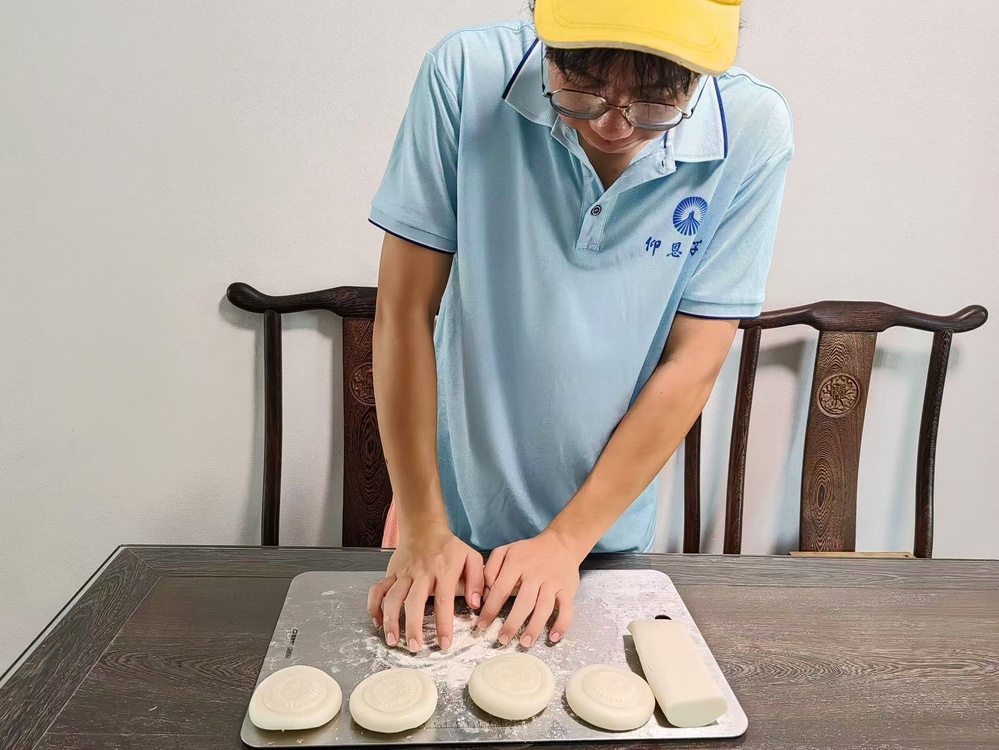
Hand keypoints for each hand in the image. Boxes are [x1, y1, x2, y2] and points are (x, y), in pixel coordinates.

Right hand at [367, 519, 483, 652]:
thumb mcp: (471, 557)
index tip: (444, 644)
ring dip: (390, 620)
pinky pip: (378, 589)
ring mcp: (404, 573)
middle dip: (412, 626)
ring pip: (392, 597)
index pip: (443, 600)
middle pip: (413, 601)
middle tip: (414, 647)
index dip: (443, 624)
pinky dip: (374, 606)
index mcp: (443, 571)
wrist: (424, 527)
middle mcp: (421, 573)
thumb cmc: (449, 547)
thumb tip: (476, 604)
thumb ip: (477, 580)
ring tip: (392, 641)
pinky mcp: (391, 573)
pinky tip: (377, 621)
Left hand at [477, 529, 581, 647]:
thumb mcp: (505, 551)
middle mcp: (535, 574)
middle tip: (502, 640)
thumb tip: (483, 593)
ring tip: (524, 643)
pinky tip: (553, 637)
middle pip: (524, 602)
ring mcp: (553, 583)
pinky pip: (566, 609)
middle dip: (512, 623)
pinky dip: (561, 624)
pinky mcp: (568, 590)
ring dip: (534, 628)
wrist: (561, 544)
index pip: (501, 589)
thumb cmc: (529, 552)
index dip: (490, 609)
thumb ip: (490, 569)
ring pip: (544, 608)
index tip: (482, 626)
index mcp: (517, 564)